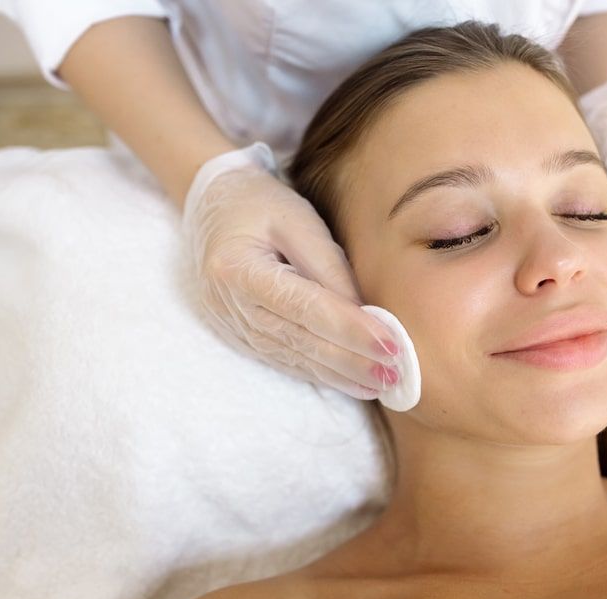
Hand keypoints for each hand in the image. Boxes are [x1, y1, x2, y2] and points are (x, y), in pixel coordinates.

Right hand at [182, 143, 400, 399]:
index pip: (303, 306)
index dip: (348, 328)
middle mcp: (229, 305)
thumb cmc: (259, 204)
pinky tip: (353, 383)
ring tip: (383, 384)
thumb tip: (365, 314)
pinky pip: (284, 360)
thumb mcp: (297, 219)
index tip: (390, 345)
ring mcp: (232, 325)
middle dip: (351, 361)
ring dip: (340, 376)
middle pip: (299, 340)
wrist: (211, 207)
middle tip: (396, 375)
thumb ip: (329, 266)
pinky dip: (321, 374)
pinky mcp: (240, 336)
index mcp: (237, 268)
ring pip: (293, 358)